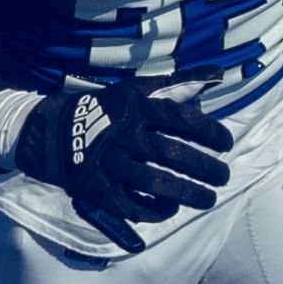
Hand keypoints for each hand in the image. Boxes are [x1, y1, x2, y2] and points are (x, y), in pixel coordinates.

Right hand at [18, 78, 230, 252]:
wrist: (55, 132)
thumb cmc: (107, 109)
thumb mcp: (137, 90)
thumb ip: (178, 84)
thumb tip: (217, 72)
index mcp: (135, 108)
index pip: (179, 118)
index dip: (208, 131)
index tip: (227, 143)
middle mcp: (124, 135)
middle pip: (170, 154)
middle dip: (204, 168)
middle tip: (224, 177)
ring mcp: (109, 164)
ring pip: (154, 183)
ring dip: (187, 194)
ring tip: (209, 199)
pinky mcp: (97, 188)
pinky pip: (130, 206)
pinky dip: (153, 211)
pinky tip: (171, 209)